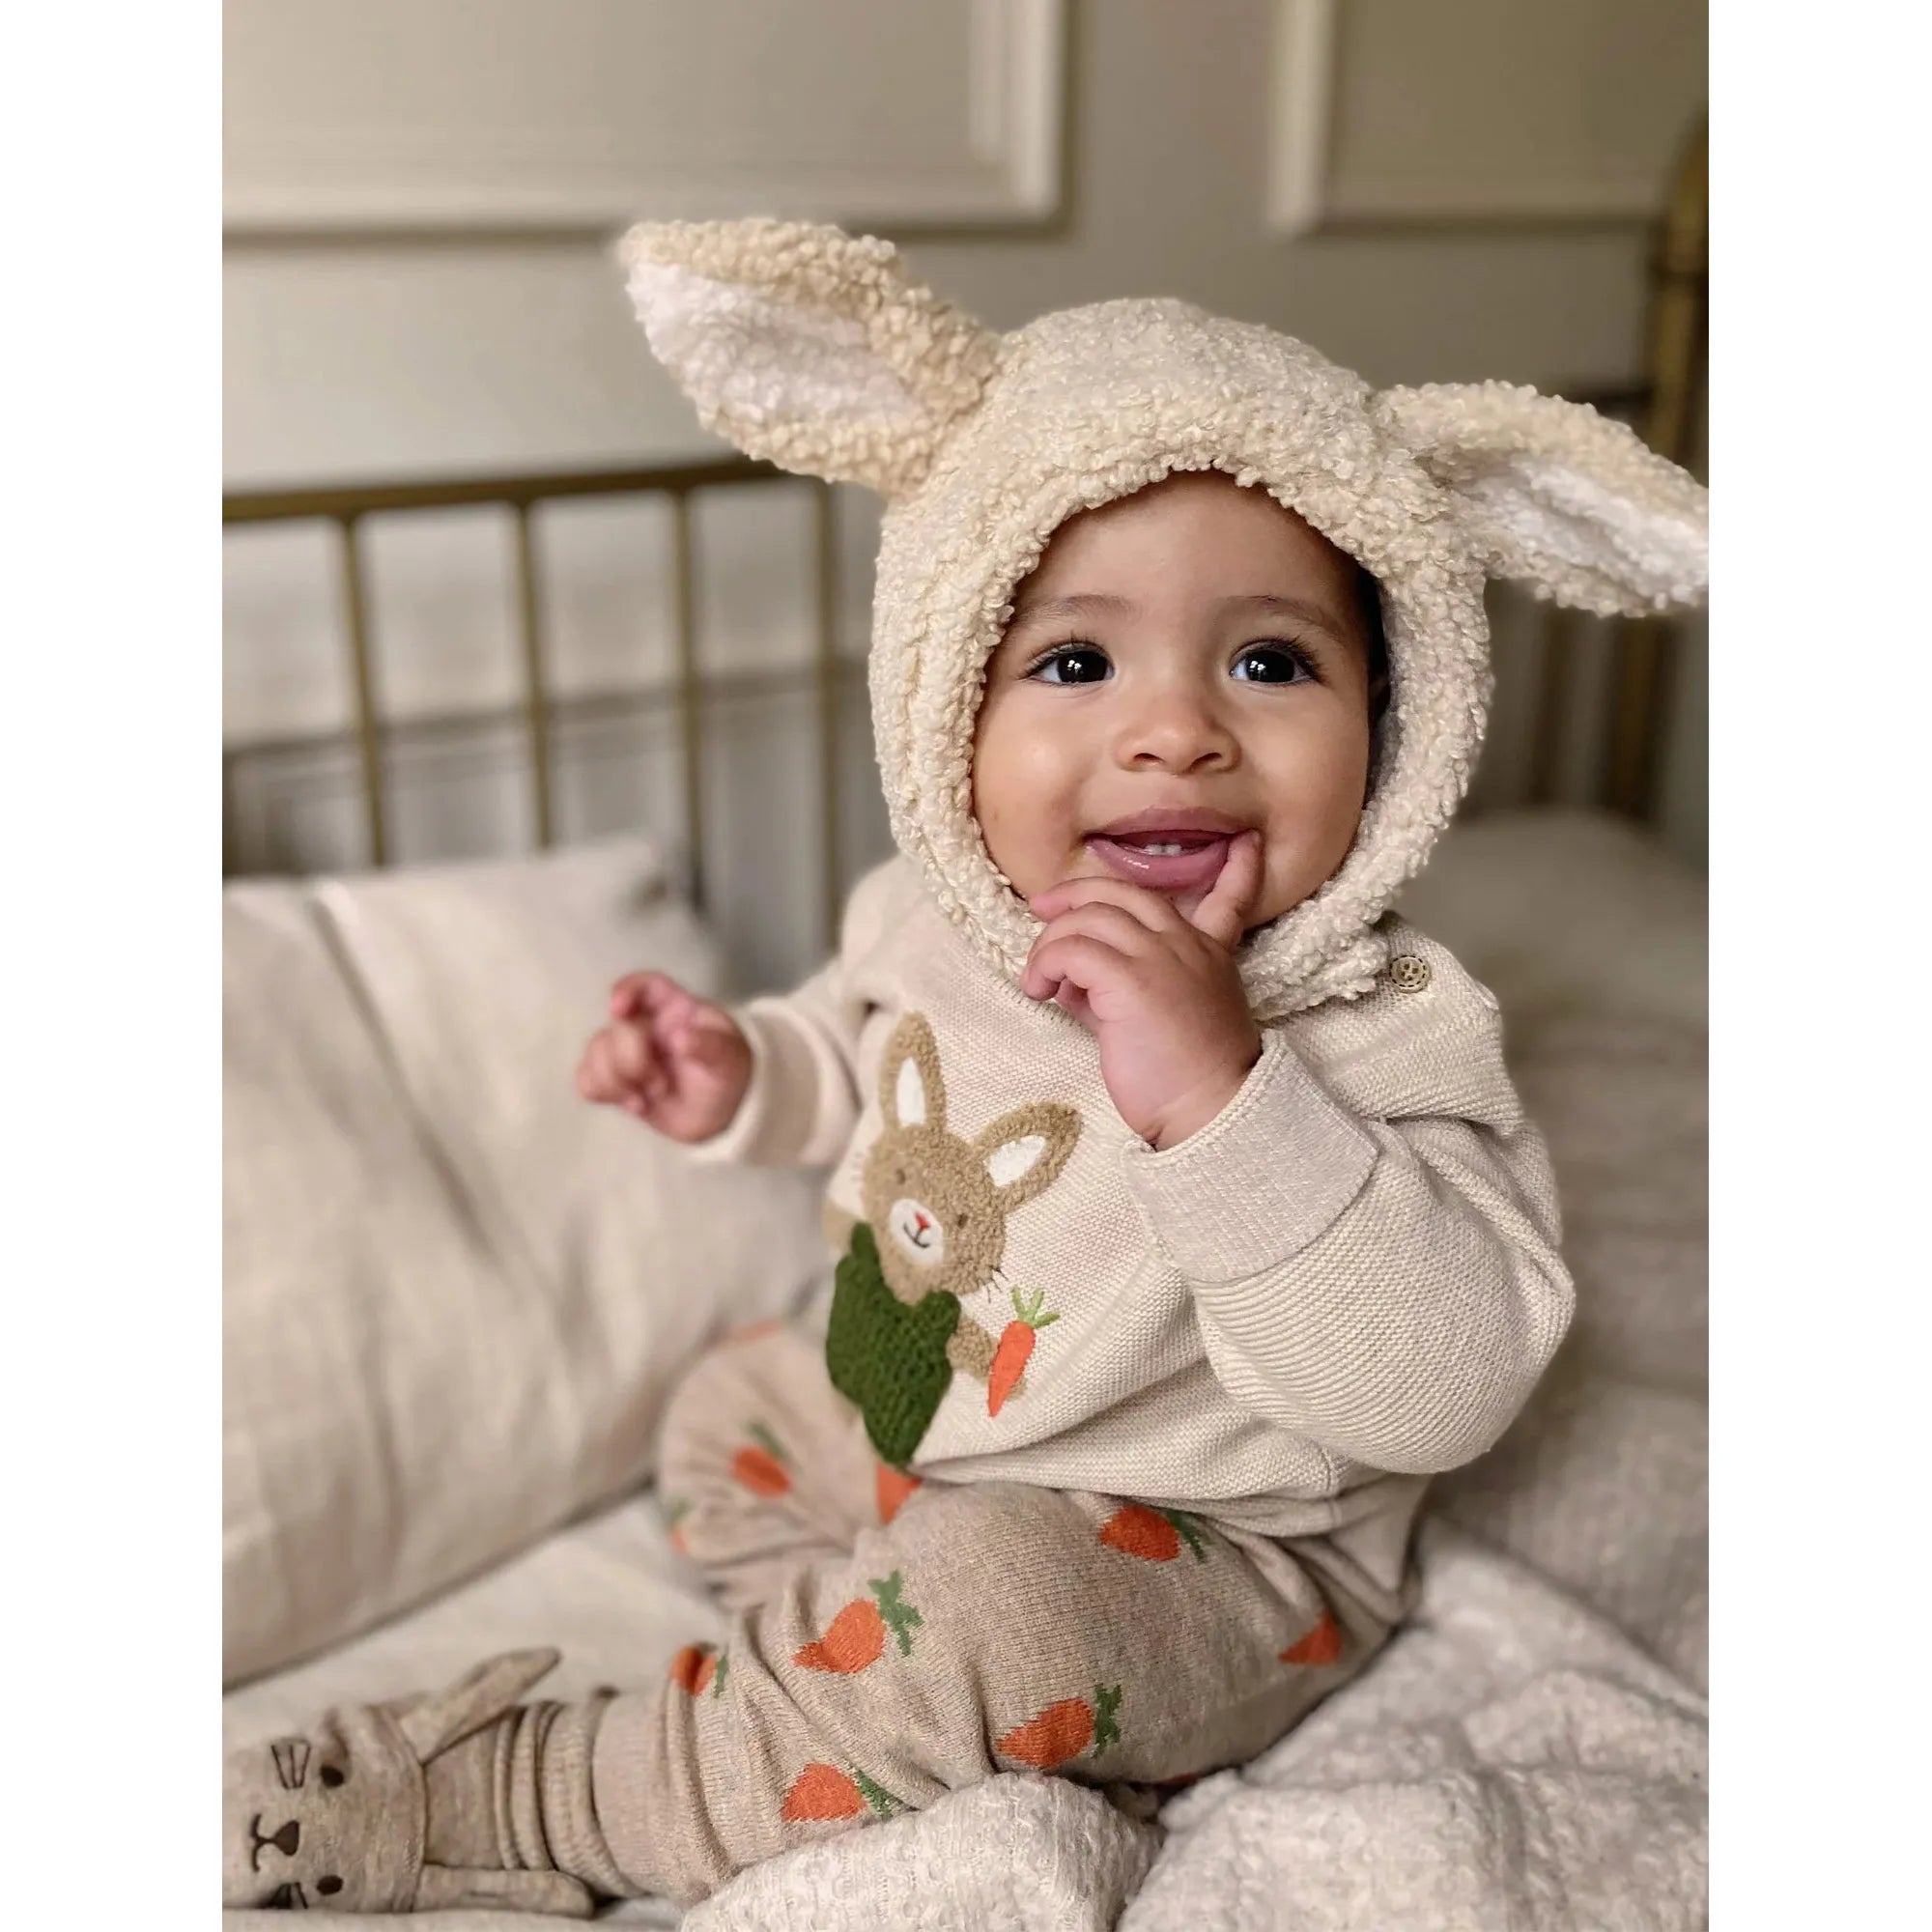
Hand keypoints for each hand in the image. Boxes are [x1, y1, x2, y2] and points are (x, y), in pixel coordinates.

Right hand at [576, 971, 753, 1143]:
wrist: (724, 1114)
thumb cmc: (728, 1072)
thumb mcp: (730, 1057)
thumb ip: (710, 1045)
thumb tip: (679, 1038)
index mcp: (674, 1009)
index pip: (646, 985)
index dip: (627, 990)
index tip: (619, 1010)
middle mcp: (646, 1026)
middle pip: (616, 1028)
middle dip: (632, 1060)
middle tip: (660, 1085)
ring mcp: (627, 1054)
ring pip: (595, 1052)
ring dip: (616, 1080)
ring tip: (647, 1099)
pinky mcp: (616, 1081)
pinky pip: (587, 1078)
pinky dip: (602, 1091)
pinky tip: (633, 1105)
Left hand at [1021, 831, 1264, 1149]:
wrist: (1211, 1110)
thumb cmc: (1185, 1080)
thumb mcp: (1158, 1021)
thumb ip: (1120, 990)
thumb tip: (1072, 985)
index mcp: (1207, 954)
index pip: (1229, 899)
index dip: (1237, 871)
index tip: (1246, 844)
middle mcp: (1186, 946)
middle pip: (1121, 892)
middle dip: (1075, 893)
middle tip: (1043, 910)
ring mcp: (1160, 958)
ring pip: (1088, 917)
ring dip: (1051, 944)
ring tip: (1039, 980)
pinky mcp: (1130, 981)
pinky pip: (1072, 950)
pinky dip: (1047, 964)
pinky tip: (1043, 991)